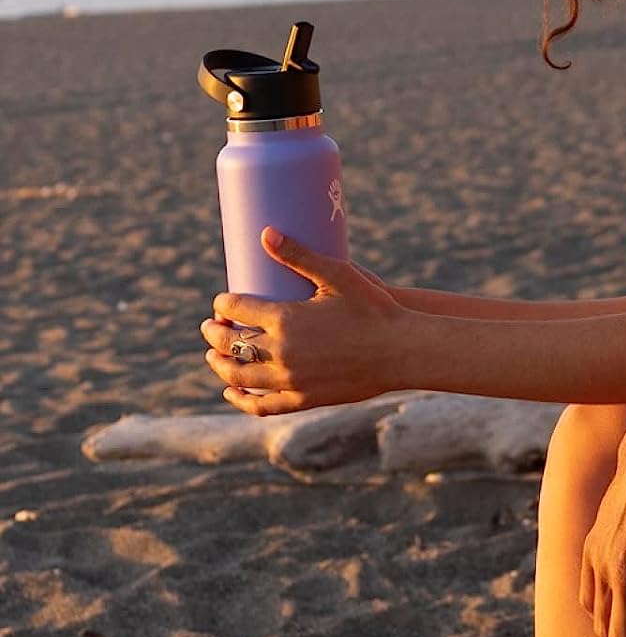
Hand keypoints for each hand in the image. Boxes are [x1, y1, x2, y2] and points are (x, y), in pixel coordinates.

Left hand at [200, 227, 410, 415]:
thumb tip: (266, 232)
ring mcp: (290, 379)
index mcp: (285, 319)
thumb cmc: (375, 308)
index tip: (221, 302)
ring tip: (214, 356)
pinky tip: (233, 390)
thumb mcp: (339, 276)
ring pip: (239, 375)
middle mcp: (281, 352)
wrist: (403, 351)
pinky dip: (241, 398)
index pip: (236, 310)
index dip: (223, 304)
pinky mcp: (302, 399)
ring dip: (220, 365)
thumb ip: (300, 256)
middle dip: (214, 334)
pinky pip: (261, 404)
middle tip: (211, 326)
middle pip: (230, 344)